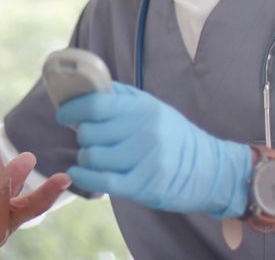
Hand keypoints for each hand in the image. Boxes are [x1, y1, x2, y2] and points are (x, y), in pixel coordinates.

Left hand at [56, 82, 251, 217]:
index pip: (95, 104)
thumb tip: (81, 90)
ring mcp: (146, 158)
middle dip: (83, 136)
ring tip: (93, 156)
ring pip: (94, 156)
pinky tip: (78, 172)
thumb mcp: (149, 106)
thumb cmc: (171, 134)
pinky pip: (104, 180)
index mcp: (143, 107)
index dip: (71, 109)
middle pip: (90, 132)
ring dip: (86, 157)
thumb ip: (118, 97)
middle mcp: (145, 130)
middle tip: (89, 138)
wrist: (210, 168)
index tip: (63, 114)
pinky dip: (84, 176)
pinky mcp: (146, 184)